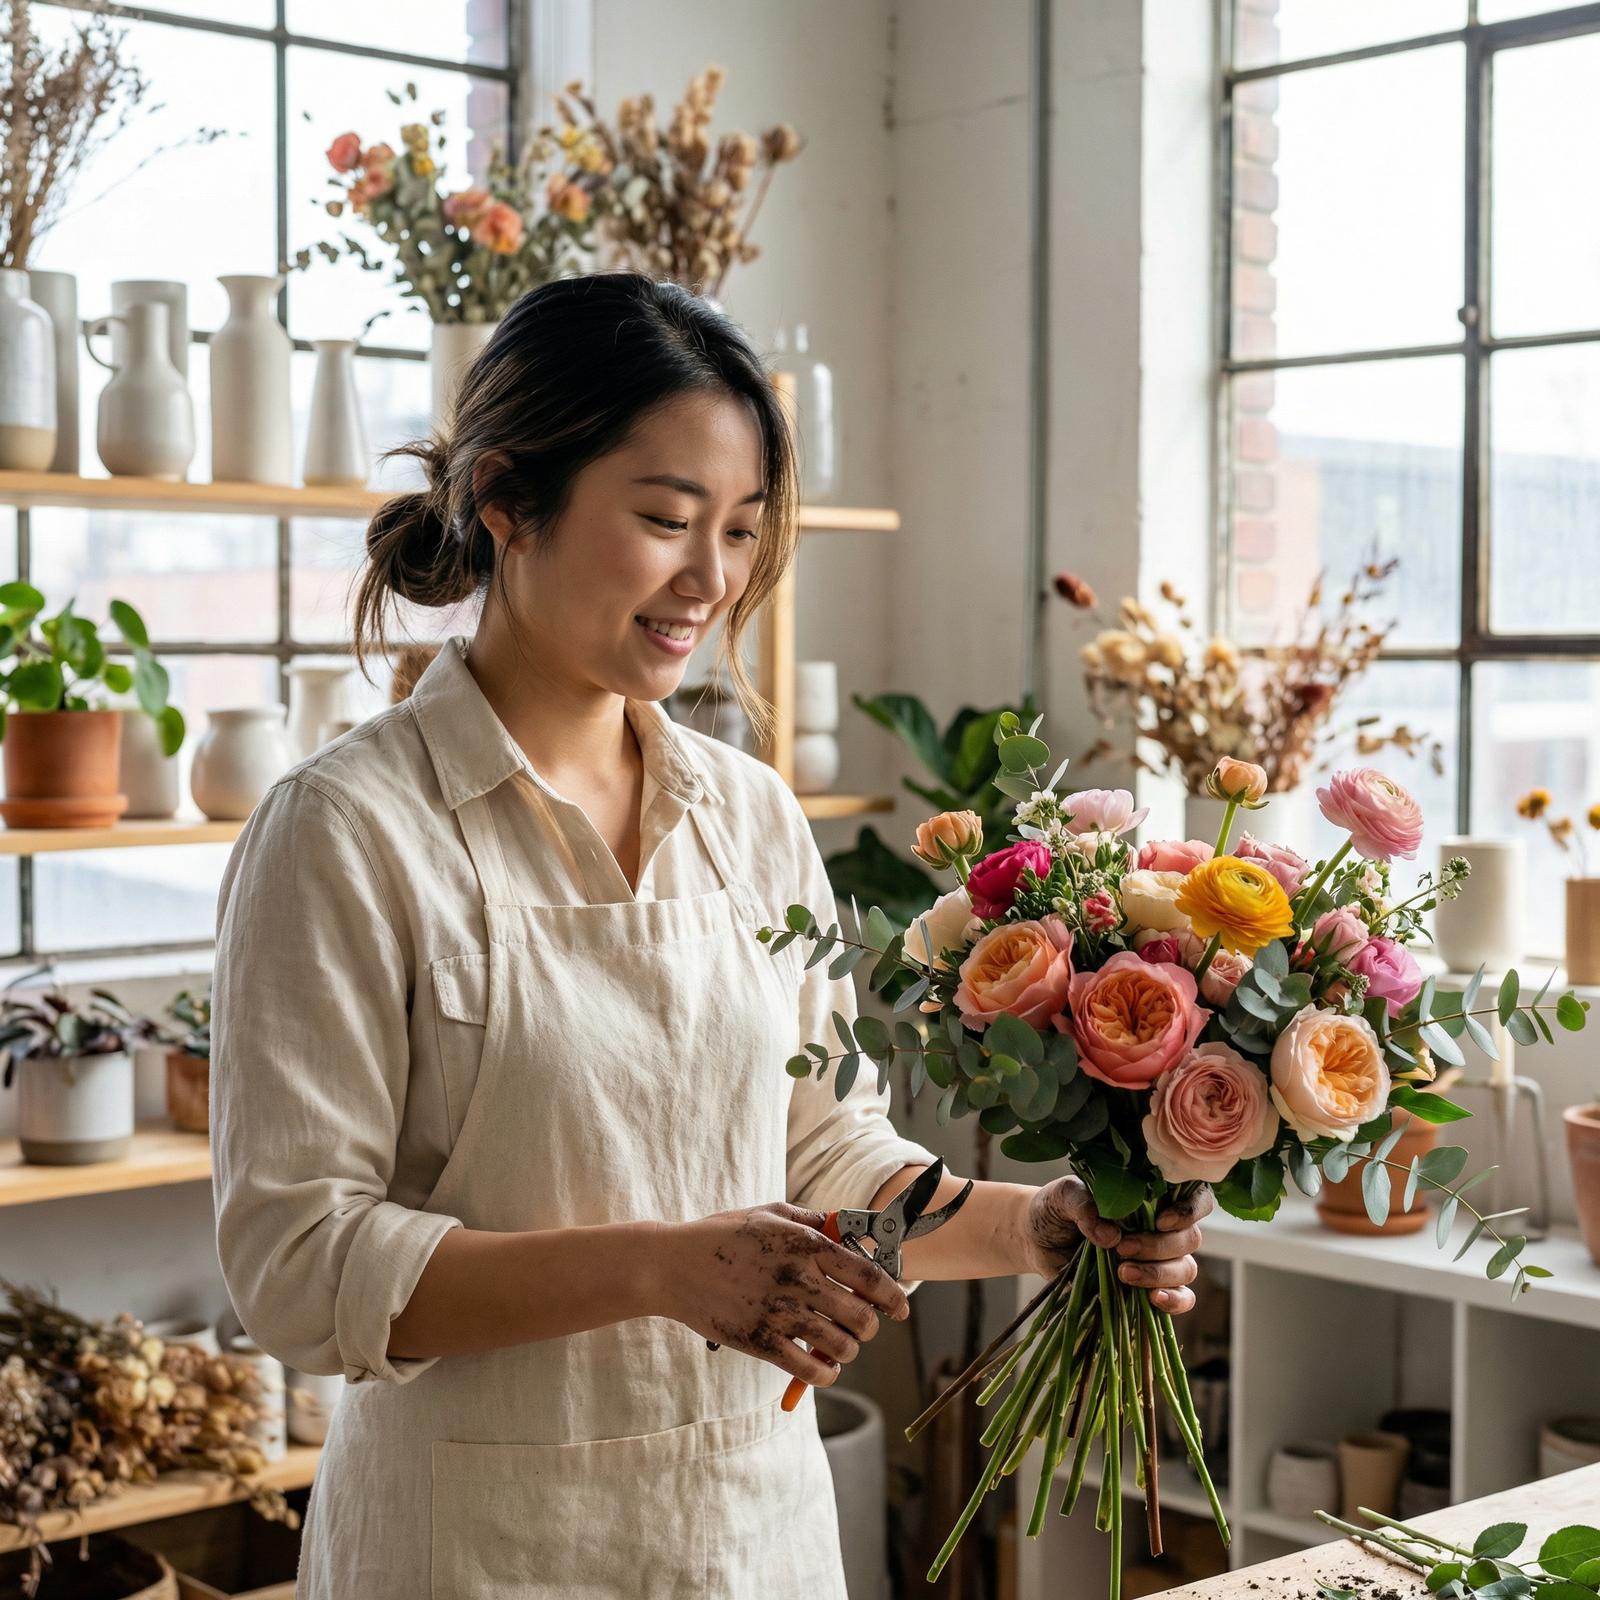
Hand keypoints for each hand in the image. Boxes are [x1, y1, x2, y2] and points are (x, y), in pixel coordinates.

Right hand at [656, 1201, 910, 1388]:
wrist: (672, 1266)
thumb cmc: (721, 1235)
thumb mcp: (768, 1213)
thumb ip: (809, 1220)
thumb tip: (842, 1227)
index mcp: (806, 1245)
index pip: (868, 1276)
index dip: (892, 1296)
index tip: (900, 1308)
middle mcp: (799, 1279)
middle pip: (861, 1316)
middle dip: (870, 1327)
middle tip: (862, 1328)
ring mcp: (779, 1313)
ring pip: (841, 1346)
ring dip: (848, 1350)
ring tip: (840, 1345)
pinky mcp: (760, 1342)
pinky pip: (810, 1370)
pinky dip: (824, 1373)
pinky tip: (821, 1367)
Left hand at [1019, 1178, 1212, 1314]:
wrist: (1037, 1238)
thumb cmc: (1056, 1208)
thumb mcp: (1064, 1196)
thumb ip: (1085, 1206)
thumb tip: (1111, 1235)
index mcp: (1150, 1198)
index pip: (1194, 1199)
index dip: (1188, 1210)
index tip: (1160, 1221)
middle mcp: (1161, 1229)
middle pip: (1189, 1238)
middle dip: (1159, 1247)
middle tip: (1122, 1249)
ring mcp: (1158, 1260)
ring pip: (1186, 1269)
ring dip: (1159, 1273)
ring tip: (1122, 1273)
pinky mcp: (1149, 1289)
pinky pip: (1181, 1299)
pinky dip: (1174, 1301)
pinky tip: (1153, 1300)